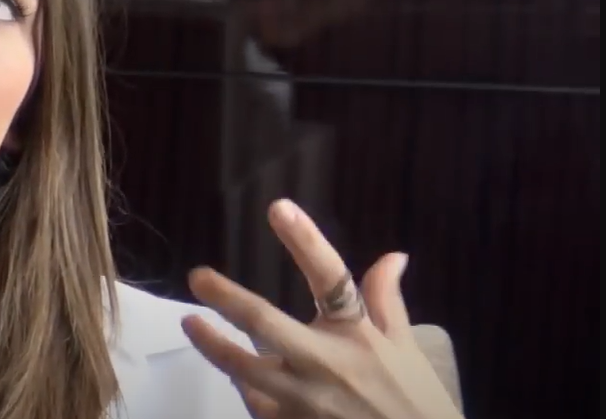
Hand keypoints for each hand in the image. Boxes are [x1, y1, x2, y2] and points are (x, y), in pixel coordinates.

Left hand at [181, 200, 462, 418]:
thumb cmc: (414, 400)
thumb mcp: (406, 347)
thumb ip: (386, 300)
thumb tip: (393, 256)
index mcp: (359, 334)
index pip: (331, 278)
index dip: (305, 241)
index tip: (278, 207)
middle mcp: (328, 364)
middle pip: (265, 322)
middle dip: (226, 298)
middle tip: (197, 277)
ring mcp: (305, 401)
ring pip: (243, 368)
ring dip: (213, 344)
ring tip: (192, 323)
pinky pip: (255, 404)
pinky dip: (245, 389)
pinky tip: (237, 378)